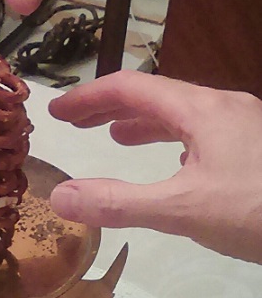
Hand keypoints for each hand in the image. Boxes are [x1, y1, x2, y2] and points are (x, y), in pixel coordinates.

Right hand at [48, 71, 261, 263]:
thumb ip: (120, 203)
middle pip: (157, 96)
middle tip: (76, 123)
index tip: (56, 112)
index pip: (132, 88)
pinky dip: (174, 141)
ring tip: (115, 139)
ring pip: (183, 115)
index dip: (89, 96)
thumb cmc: (260, 209)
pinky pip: (205, 133)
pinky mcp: (257, 149)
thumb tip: (59, 196)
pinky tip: (176, 165)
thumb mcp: (185, 209)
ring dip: (143, 123)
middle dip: (111, 107)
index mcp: (202, 111)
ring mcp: (245, 127)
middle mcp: (224, 109)